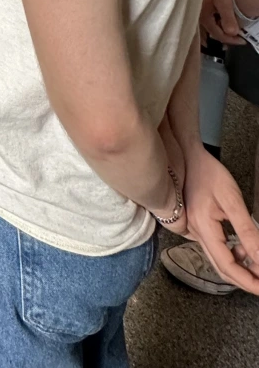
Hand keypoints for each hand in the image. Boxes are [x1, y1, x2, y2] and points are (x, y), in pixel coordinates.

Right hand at [181, 149, 258, 292]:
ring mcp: (193, 230)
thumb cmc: (208, 172)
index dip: (248, 281)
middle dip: (246, 279)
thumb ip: (247, 231)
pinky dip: (231, 255)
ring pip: (217, 260)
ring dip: (240, 267)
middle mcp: (195, 232)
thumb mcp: (232, 200)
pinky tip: (242, 247)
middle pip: (221, 268)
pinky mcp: (196, 226)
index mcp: (203, 227)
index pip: (227, 265)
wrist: (187, 155)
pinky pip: (214, 249)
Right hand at [201, 0, 244, 43]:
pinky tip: (218, 28)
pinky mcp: (198, 12)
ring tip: (230, 34)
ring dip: (220, 34)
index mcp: (205, 19)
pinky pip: (207, 25)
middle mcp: (199, 20)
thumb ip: (228, 18)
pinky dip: (214, 29)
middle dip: (226, 38)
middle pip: (214, 34)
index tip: (243, 40)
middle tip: (238, 38)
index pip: (219, 35)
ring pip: (210, 30)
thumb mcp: (223, 2)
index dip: (232, 39)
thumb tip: (233, 33)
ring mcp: (198, 16)